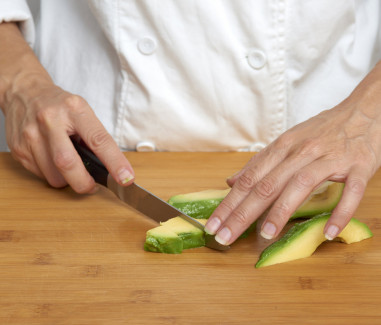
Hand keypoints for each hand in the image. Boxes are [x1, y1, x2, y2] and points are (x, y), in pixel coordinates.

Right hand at [5, 81, 133, 192]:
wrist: (24, 92)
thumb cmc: (60, 105)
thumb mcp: (83, 112)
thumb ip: (95, 138)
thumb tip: (112, 168)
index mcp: (74, 110)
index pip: (99, 141)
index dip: (115, 163)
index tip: (126, 178)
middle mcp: (50, 121)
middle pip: (68, 163)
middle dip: (84, 183)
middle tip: (93, 186)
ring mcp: (31, 135)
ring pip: (53, 176)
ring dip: (68, 181)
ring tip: (71, 167)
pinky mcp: (18, 149)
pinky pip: (41, 175)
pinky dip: (53, 175)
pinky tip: (53, 161)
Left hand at [205, 60, 380, 244]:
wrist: (363, 111)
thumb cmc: (321, 130)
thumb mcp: (286, 141)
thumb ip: (259, 163)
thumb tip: (231, 182)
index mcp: (283, 147)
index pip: (249, 179)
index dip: (229, 203)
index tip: (213, 224)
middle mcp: (302, 152)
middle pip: (267, 185)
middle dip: (242, 213)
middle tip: (225, 237)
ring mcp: (330, 159)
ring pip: (301, 185)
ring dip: (281, 211)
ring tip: (265, 235)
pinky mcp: (358, 166)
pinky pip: (350, 191)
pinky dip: (340, 212)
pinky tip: (328, 232)